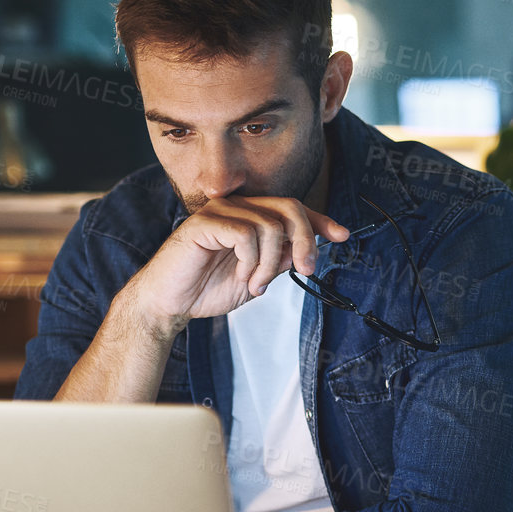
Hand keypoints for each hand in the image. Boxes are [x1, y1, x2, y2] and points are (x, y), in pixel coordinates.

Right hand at [124, 196, 349, 331]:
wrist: (169, 304)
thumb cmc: (206, 288)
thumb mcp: (257, 277)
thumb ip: (280, 260)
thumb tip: (308, 250)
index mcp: (251, 217)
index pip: (293, 209)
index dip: (321, 220)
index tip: (342, 235)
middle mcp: (237, 208)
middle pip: (289, 208)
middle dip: (305, 240)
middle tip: (306, 269)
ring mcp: (220, 212)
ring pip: (270, 225)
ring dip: (271, 262)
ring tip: (256, 283)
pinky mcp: (205, 222)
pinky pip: (246, 234)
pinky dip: (251, 261)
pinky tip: (242, 276)